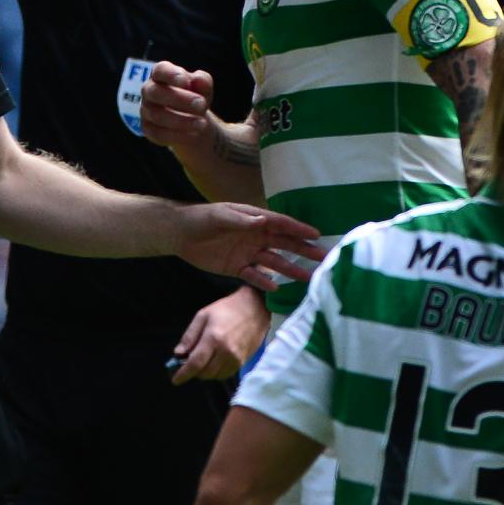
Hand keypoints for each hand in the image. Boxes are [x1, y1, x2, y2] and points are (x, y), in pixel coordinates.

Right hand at [139, 62, 215, 150]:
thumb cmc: (195, 97)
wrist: (193, 120)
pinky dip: (177, 135)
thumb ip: (202, 81)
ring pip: (157, 115)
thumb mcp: (204, 88)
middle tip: (201, 105)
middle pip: (155, 92)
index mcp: (161, 75)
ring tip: (202, 124)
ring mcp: (146, 110)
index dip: (171, 75)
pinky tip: (194, 134)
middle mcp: (149, 91)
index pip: (160, 70)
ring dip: (181, 120)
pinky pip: (158, 133)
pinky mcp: (148, 129)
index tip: (186, 82)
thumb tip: (197, 80)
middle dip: (179, 99)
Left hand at [172, 286, 268, 384]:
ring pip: (215, 376)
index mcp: (213, 338)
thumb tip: (178, 354)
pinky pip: (226, 374)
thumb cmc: (226, 309)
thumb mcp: (202, 316)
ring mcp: (236, 358)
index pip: (195, 363)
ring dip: (205, 373)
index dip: (184, 374)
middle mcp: (226, 351)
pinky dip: (216, 373)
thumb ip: (189, 336)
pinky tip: (214, 362)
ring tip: (202, 361)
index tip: (175, 379)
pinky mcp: (243, 361)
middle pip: (205, 373)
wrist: (255, 308)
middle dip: (194, 372)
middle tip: (189, 364)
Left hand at [173, 204, 324, 291]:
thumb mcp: (220, 216)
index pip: (281, 224)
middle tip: (323, 258)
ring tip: (308, 277)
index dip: (299, 229)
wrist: (180, 234)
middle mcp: (256, 236)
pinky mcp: (237, 267)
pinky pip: (254, 276)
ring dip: (290, 269)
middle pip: (284, 244)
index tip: (317, 235)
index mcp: (254, 220)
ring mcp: (248, 253)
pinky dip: (264, 282)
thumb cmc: (201, 219)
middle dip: (304, 250)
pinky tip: (277, 288)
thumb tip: (263, 221)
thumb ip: (241, 220)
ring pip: (274, 262)